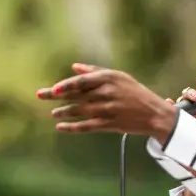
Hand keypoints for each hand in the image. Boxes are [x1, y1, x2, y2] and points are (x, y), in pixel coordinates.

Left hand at [37, 63, 177, 140]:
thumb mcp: (119, 77)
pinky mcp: (108, 124)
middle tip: (41, 95)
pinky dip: (72, 127)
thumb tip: (74, 68)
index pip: (81, 81)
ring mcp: (107, 110)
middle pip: (76, 95)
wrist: (153, 114)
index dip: (66, 85)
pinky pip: (86, 126)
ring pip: (79, 111)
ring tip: (53, 113)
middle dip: (56, 96)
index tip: (54, 88)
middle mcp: (106, 93)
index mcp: (109, 79)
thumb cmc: (135, 92)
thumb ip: (95, 72)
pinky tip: (61, 127)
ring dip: (63, 112)